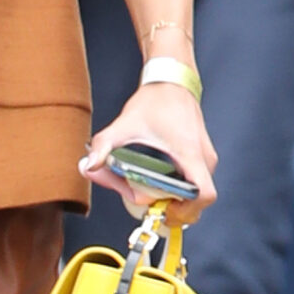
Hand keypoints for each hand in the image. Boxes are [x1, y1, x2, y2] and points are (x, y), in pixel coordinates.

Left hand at [80, 79, 216, 223]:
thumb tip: (89, 165)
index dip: (187, 211)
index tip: (164, 210)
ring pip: (195, 192)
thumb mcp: (125, 124)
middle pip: (197, 201)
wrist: (171, 82)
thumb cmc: (156, 101)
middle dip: (172, 208)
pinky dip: (176, 188)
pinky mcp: (200, 156)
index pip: (204, 195)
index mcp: (190, 154)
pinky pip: (192, 182)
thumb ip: (104, 145)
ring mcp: (204, 158)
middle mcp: (204, 159)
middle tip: (148, 203)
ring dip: (173, 199)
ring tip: (148, 192)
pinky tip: (156, 182)